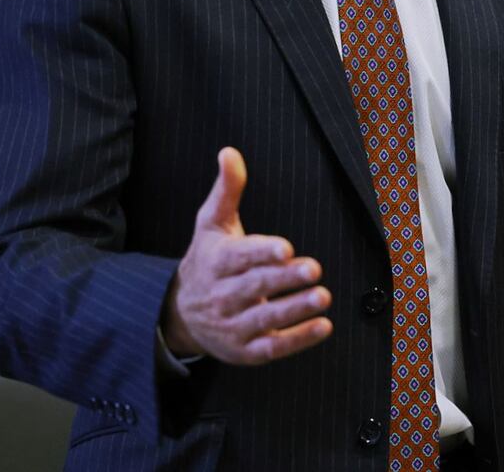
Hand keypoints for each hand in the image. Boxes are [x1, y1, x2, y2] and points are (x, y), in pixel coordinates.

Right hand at [162, 147, 333, 364]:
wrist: (180, 314)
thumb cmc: (207, 259)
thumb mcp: (212, 223)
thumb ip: (227, 190)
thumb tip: (230, 152)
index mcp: (215, 261)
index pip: (239, 257)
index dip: (262, 252)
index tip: (286, 248)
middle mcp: (221, 296)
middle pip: (254, 286)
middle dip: (284, 279)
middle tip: (315, 268)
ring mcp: (231, 326)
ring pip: (264, 319)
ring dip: (295, 309)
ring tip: (323, 296)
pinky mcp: (244, 351)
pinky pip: (272, 348)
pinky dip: (297, 339)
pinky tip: (323, 326)